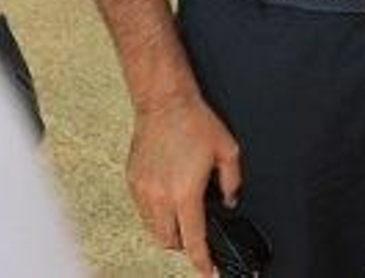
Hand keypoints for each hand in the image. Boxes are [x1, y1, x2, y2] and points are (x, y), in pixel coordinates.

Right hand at [126, 94, 240, 275]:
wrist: (165, 103)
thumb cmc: (195, 122)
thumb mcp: (228, 150)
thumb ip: (232, 182)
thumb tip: (230, 200)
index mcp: (185, 193)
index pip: (193, 240)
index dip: (202, 261)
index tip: (209, 271)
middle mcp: (160, 197)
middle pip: (169, 241)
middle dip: (184, 244)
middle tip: (198, 234)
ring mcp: (143, 191)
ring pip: (153, 228)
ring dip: (169, 229)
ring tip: (183, 214)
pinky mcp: (133, 182)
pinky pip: (143, 211)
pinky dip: (156, 214)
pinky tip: (169, 199)